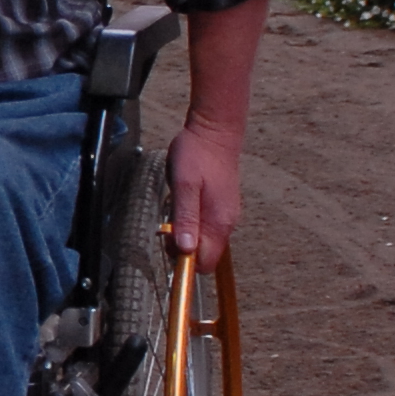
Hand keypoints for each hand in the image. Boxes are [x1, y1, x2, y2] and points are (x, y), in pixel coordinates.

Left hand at [165, 119, 243, 271]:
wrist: (214, 132)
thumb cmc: (196, 155)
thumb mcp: (184, 185)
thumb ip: (186, 218)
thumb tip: (186, 249)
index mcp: (219, 222)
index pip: (205, 263)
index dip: (184, 260)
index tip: (169, 241)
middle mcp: (226, 223)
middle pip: (204, 255)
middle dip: (182, 247)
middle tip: (168, 223)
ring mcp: (225, 215)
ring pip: (204, 241)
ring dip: (186, 234)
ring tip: (175, 210)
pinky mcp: (221, 207)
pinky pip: (206, 227)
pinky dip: (192, 224)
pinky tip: (183, 205)